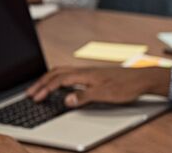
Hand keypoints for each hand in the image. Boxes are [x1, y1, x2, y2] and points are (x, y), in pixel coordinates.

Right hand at [27, 66, 171, 107]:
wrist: (142, 78)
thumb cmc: (126, 86)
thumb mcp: (105, 95)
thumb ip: (84, 97)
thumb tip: (66, 100)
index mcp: (84, 74)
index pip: (58, 80)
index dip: (44, 89)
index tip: (34, 98)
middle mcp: (83, 71)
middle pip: (55, 73)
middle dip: (40, 83)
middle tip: (29, 92)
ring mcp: (87, 72)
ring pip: (61, 72)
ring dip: (48, 80)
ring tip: (39, 88)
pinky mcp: (92, 75)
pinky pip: (68, 73)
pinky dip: (58, 78)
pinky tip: (60, 85)